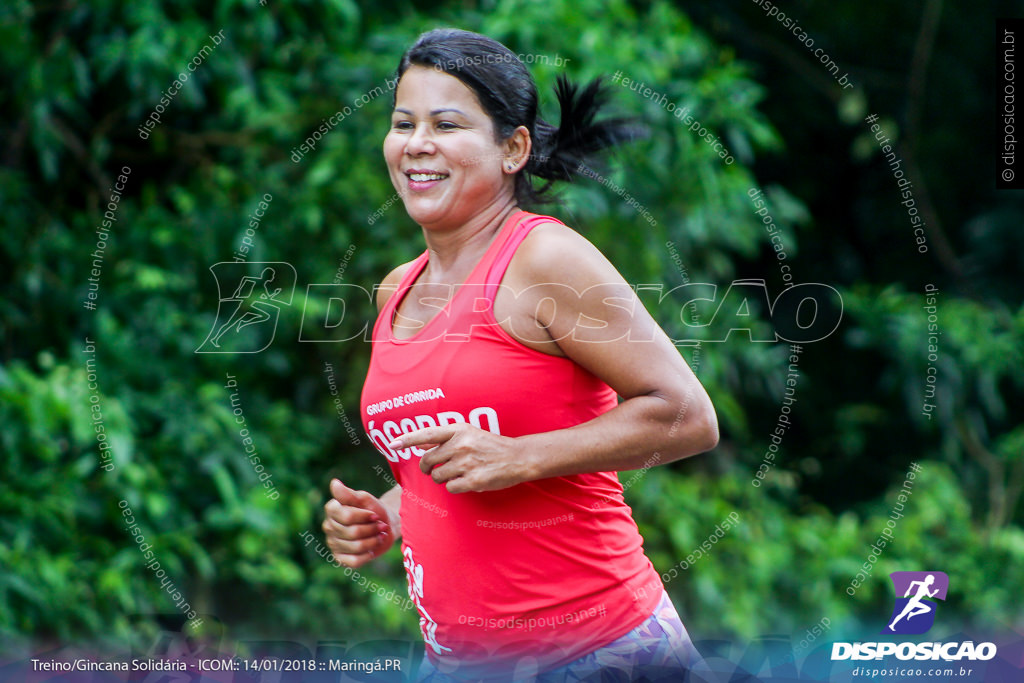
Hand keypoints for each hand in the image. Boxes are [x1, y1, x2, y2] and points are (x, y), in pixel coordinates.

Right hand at [322, 479, 393, 567]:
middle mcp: (329, 526)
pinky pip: (354, 561)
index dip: (364, 516)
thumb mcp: (364, 498)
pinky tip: (373, 547)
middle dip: (372, 529)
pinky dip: (368, 554)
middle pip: (353, 532)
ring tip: (379, 534)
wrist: (384, 524)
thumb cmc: (373, 509)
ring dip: (373, 540)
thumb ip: (349, 494)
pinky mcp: (340, 558)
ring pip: (355, 547)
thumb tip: (334, 483)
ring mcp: (333, 543)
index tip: (374, 514)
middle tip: (380, 525)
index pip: (347, 516)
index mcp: (332, 510)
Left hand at [390, 424, 528, 493]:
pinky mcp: (472, 479)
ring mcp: (466, 463)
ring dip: (443, 478)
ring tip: (458, 473)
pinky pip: (450, 488)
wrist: (518, 457)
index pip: (427, 433)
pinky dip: (455, 487)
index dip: (408, 439)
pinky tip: (467, 481)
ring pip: (438, 476)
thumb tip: (420, 444)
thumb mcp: (469, 433)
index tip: (393, 444)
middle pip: (428, 460)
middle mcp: (460, 444)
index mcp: (459, 430)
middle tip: (433, 470)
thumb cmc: (491, 446)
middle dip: (428, 468)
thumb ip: (445, 438)